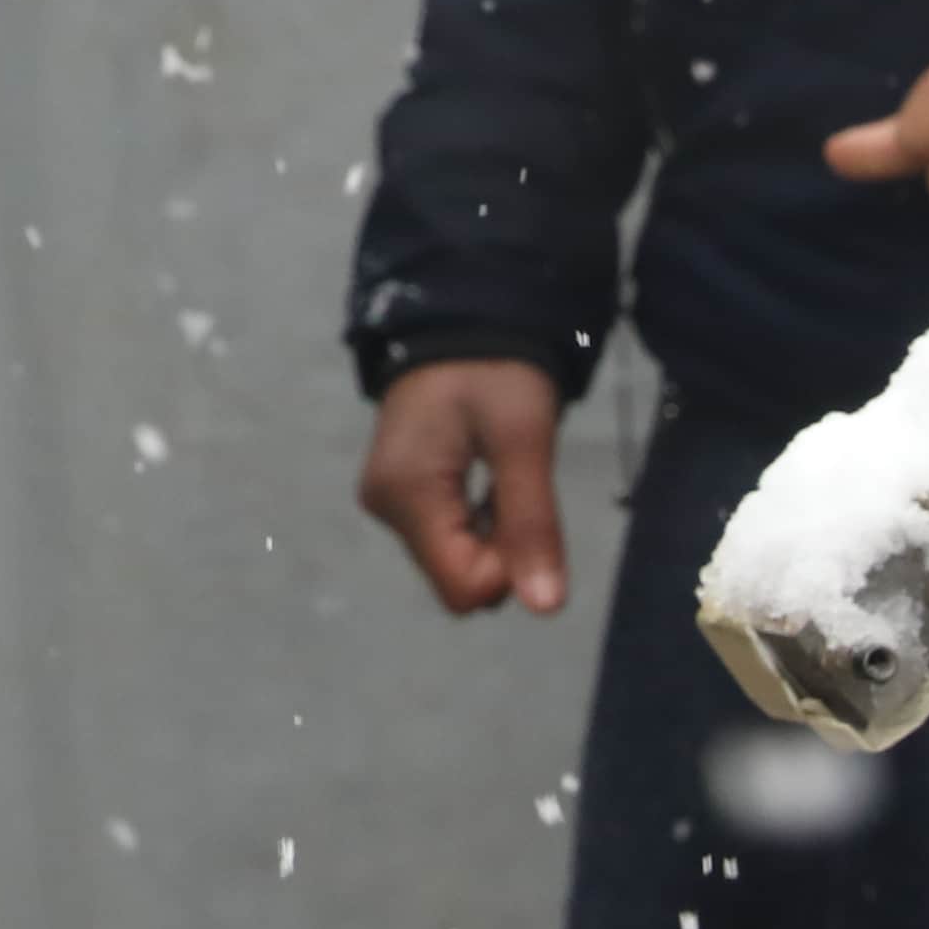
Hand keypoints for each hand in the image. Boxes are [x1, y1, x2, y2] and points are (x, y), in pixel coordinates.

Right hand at [357, 358, 571, 619]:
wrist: (460, 319)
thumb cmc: (495, 371)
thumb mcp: (524, 439)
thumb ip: (531, 524)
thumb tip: (544, 609)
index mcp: (405, 494)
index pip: (464, 586)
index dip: (510, 566)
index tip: (525, 507)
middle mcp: (384, 506)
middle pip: (457, 579)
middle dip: (502, 552)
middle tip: (516, 485)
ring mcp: (386, 501)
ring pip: (454, 562)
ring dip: (492, 536)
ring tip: (501, 475)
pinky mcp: (396, 495)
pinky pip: (444, 539)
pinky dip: (477, 523)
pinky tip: (485, 480)